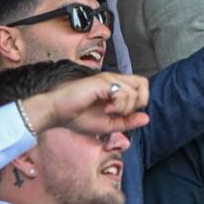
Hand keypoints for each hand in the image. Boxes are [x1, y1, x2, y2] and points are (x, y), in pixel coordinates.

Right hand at [24, 72, 150, 135]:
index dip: (140, 102)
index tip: (124, 114)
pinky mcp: (101, 82)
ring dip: (126, 106)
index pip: (142, 87)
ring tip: (109, 111)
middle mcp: (113, 80)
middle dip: (139, 101)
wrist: (57, 114)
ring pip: (135, 89)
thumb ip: (127, 122)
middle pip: (143, 83)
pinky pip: (123, 92)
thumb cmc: (78, 118)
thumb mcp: (108, 125)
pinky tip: (106, 109)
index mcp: (115, 87)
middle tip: (122, 111)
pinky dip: (119, 104)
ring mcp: (107, 79)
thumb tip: (147, 118)